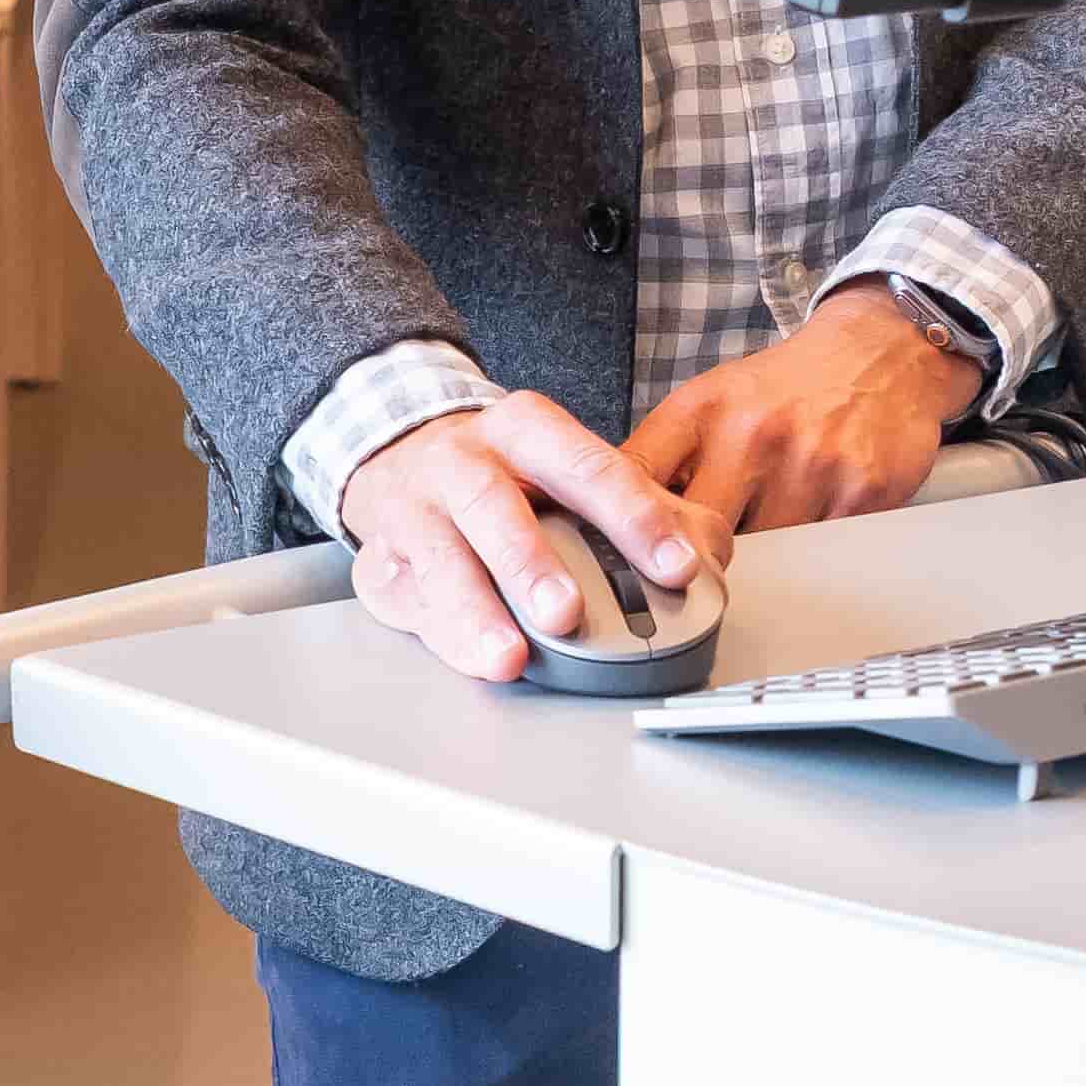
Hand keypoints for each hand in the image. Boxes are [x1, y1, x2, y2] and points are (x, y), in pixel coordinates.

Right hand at [334, 387, 719, 691]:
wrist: (397, 455)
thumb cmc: (504, 474)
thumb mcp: (569, 467)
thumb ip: (643, 507)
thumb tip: (706, 551)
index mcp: (524, 429)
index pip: (586, 466)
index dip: (634, 516)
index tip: (675, 565)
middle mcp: (461, 460)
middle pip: (492, 506)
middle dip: (529, 562)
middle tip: (566, 612)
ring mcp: (412, 509)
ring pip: (438, 559)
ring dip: (474, 612)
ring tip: (508, 657)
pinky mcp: (380, 559)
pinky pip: (405, 600)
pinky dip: (437, 634)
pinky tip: (468, 656)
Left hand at [624, 286, 977, 547]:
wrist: (878, 351)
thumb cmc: (785, 387)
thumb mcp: (708, 402)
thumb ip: (660, 458)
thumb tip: (604, 522)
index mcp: (701, 411)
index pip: (637, 482)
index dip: (617, 529)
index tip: (613, 558)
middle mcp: (753, 434)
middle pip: (698, 535)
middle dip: (692, 557)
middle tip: (695, 563)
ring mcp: (811, 464)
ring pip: (764, 553)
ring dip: (760, 555)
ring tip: (770, 523)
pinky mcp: (862, 492)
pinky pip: (821, 550)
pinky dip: (813, 548)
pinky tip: (816, 514)